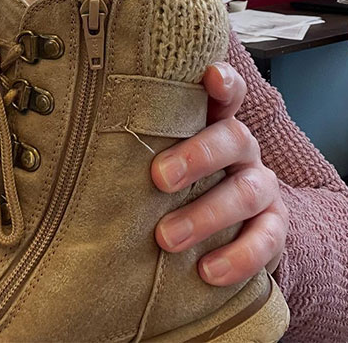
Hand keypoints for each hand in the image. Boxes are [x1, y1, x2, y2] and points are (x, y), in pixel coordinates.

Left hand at [150, 62, 287, 286]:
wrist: (221, 229)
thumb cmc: (174, 182)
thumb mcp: (158, 155)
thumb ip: (138, 143)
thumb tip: (73, 145)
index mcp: (213, 121)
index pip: (226, 90)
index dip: (223, 81)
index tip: (210, 77)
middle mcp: (241, 146)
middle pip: (232, 137)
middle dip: (197, 156)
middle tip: (159, 178)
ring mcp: (260, 184)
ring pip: (247, 190)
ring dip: (207, 214)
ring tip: (167, 238)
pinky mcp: (274, 224)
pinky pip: (267, 238)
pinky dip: (238, 256)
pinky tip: (208, 270)